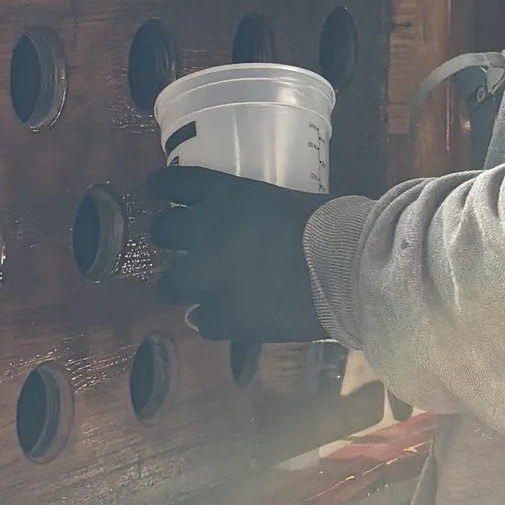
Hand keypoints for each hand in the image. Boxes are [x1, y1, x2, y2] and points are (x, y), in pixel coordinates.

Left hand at [148, 165, 329, 344]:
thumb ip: (260, 217)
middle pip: (163, 231)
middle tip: (180, 249)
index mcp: (232, 197)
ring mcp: (211, 277)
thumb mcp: (289, 205)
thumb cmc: (336, 229)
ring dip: (184, 286)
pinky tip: (228, 318)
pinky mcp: (223, 316)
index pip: (180, 183)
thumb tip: (258, 237)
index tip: (155, 190)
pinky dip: (213, 319)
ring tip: (201, 293)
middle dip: (168, 238)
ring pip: (169, 285)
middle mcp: (210, 232)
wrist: (349, 269)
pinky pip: (201, 321)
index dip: (163, 187)